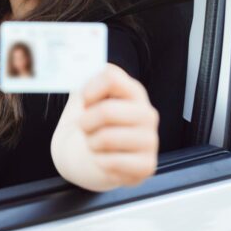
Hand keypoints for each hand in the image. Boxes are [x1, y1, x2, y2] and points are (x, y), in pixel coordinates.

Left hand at [51, 64, 158, 191]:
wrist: (87, 156)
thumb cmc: (89, 124)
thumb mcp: (85, 96)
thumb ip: (84, 78)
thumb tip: (80, 64)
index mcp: (133, 91)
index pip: (111, 77)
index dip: (90, 89)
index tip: (84, 100)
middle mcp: (147, 114)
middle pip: (107, 111)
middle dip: (85, 122)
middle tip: (85, 127)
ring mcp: (150, 140)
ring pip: (106, 138)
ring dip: (91, 143)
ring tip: (95, 143)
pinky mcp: (147, 166)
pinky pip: (111, 162)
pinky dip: (99, 162)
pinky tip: (104, 159)